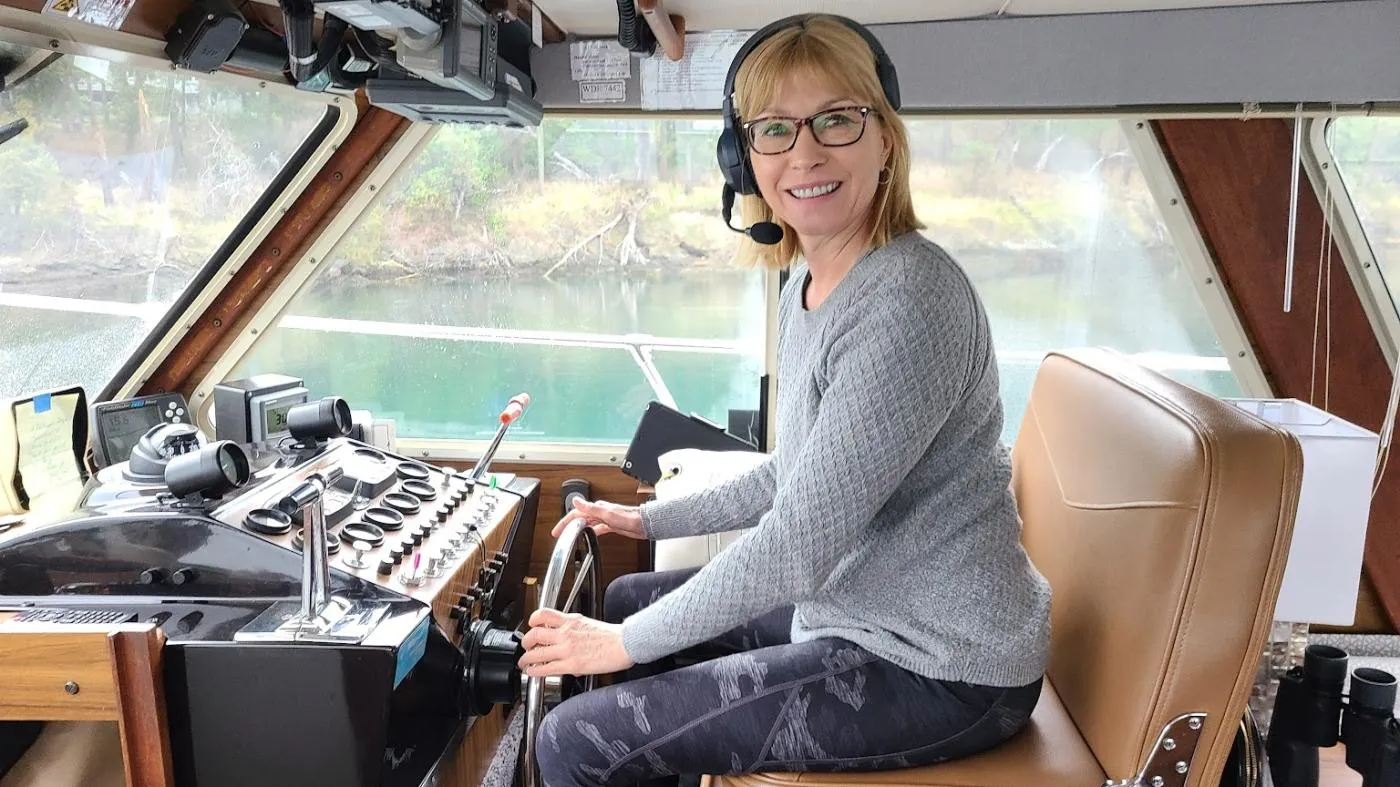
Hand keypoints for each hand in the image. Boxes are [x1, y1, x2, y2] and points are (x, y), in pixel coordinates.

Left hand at [518, 608, 633, 676]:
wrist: (624, 644)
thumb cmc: (612, 636)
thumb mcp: (588, 624)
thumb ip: (574, 629)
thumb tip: (566, 640)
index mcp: (571, 621)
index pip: (543, 614)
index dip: (532, 620)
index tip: (531, 625)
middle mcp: (565, 633)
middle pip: (534, 634)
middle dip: (526, 642)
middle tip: (526, 647)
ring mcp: (566, 649)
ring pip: (535, 653)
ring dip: (526, 659)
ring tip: (525, 663)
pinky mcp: (570, 665)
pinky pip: (545, 668)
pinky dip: (534, 671)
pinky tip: (533, 672)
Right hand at [552, 497, 646, 539]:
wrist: (644, 524)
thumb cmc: (629, 518)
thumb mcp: (606, 513)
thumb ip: (590, 508)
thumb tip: (576, 500)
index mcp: (597, 508)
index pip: (576, 513)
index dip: (565, 521)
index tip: (557, 530)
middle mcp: (601, 512)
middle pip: (580, 518)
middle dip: (569, 525)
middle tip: (560, 533)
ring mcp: (606, 518)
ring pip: (588, 523)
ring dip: (578, 528)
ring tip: (571, 534)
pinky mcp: (612, 525)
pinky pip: (598, 528)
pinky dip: (591, 531)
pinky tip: (590, 535)